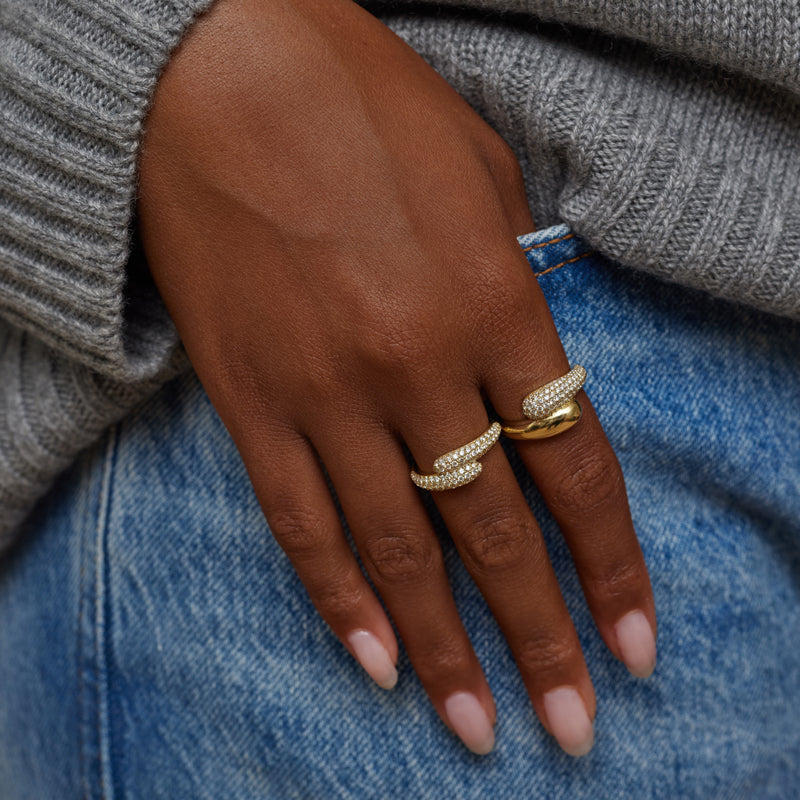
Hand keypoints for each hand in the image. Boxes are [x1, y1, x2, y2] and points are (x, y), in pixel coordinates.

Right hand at [137, 0, 655, 756]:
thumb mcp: (479, 173)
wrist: (216, 75)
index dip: (613, 567)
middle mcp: (417, 366)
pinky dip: (342, 600)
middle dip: (543, 637)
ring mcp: (326, 392)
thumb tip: (531, 358)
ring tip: (481, 727)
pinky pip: (302, 523)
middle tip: (575, 726)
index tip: (635, 642)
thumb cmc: (359, 103)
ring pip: (403, 550)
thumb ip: (515, 278)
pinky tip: (377, 663)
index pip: (577, 469)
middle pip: (499, 532)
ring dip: (449, 647)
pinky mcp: (250, 400)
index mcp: (493, 302)